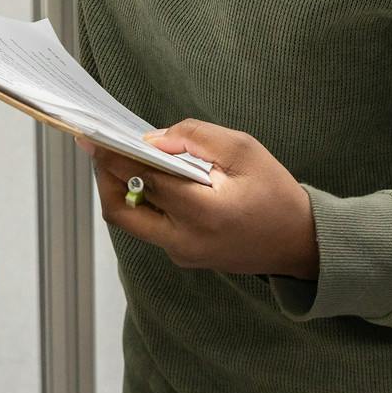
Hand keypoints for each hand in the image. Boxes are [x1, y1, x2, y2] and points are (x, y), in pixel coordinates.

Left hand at [84, 120, 318, 279]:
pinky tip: (150, 176)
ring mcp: (181, 253)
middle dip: (104, 177)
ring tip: (123, 157)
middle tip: (101, 148)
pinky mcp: (183, 256)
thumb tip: (151, 139)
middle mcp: (185, 240)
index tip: (92, 136)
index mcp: (202, 212)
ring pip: (132, 221)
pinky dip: (142, 200)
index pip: (143, 179)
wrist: (299, 242)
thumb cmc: (275, 192)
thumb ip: (195, 138)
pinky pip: (150, 227)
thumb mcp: (243, 150)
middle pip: (121, 211)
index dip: (114, 155)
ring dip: (120, 189)